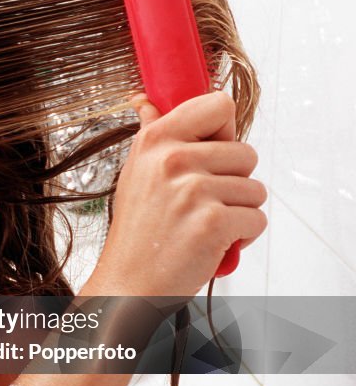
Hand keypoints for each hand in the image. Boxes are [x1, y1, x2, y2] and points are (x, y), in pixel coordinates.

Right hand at [85, 91, 267, 295]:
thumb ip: (152, 134)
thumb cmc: (137, 233)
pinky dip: (242, 237)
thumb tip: (145, 102)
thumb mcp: (135, 174)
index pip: (219, 105)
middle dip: (233, 182)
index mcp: (156, 141)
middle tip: (199, 204)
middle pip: (246, 153)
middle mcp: (173, 160)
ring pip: (255, 189)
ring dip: (238, 212)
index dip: (223, 132)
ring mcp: (193, 190)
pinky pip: (257, 219)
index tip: (210, 152)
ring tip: (203, 225)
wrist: (128, 283)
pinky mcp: (213, 222)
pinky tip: (213, 243)